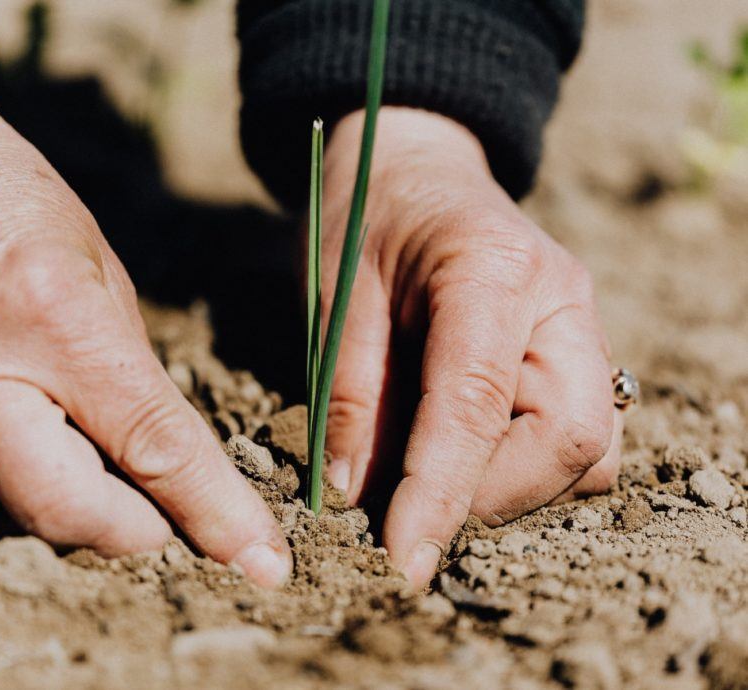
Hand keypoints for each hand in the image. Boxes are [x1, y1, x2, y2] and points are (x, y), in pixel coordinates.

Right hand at [0, 48, 290, 586]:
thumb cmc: (13, 201)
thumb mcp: (98, 275)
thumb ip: (127, 372)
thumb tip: (158, 456)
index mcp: (59, 322)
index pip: (158, 448)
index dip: (218, 514)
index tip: (264, 562)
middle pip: (74, 513)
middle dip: (140, 533)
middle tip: (171, 519)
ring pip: (17, 513)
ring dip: (80, 510)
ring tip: (106, 469)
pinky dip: (20, 486)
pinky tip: (40, 447)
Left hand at [321, 107, 621, 589]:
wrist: (414, 167)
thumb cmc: (366, 217)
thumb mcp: (336, 295)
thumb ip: (349, 393)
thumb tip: (356, 495)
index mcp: (492, 269)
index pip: (477, 403)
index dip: (439, 492)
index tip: (403, 559)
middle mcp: (560, 301)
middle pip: (570, 438)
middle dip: (489, 496)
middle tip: (412, 508)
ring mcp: (581, 325)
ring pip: (589, 449)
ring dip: (513, 487)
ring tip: (435, 476)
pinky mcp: (576, 351)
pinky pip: (580, 435)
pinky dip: (527, 466)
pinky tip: (466, 449)